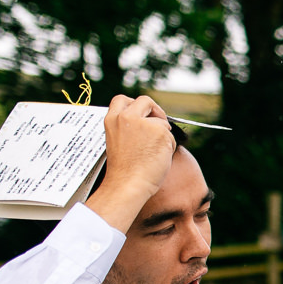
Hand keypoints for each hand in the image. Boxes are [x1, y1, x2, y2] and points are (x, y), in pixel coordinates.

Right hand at [86, 94, 176, 232]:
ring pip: (161, 121)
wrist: (128, 184)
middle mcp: (126, 117)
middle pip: (145, 101)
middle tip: (160, 124)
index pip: (122, 99)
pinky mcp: (160, 131)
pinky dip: (169, 146)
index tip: (143, 114)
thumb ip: (130, 128)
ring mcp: (143, 123)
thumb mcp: (119, 141)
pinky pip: (170, 136)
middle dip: (156, 110)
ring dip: (163, 134)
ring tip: (154, 153)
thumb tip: (151, 121)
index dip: (136, 104)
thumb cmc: (124, 170)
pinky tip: (159, 158)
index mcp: (111, 120)